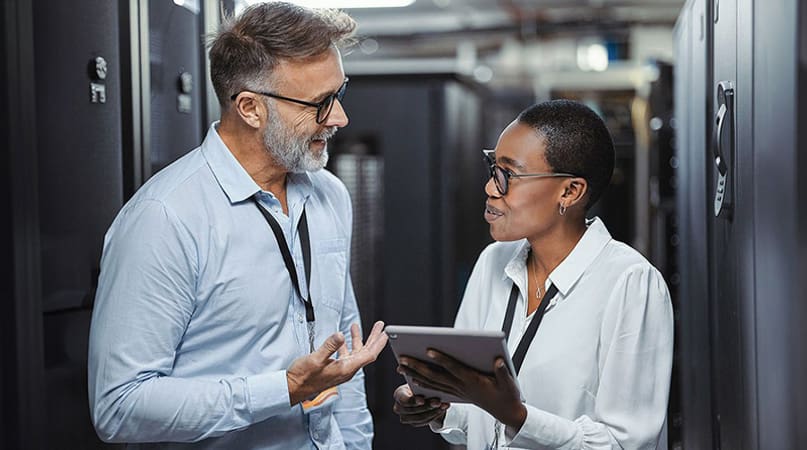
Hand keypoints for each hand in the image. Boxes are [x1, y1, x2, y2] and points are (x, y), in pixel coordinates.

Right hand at [287, 321, 387, 405]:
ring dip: (358, 339)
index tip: (385, 333)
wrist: (293, 388)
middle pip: (365, 352)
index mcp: (346, 369)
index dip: (378, 343)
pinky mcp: (334, 369)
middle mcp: (346, 370)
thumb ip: (329, 346)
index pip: (368, 355)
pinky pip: (345, 355)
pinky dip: (346, 344)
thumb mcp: (316, 359)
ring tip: (356, 326)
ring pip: (355, 353)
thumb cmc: (303, 377)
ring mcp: (340, 370)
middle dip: (373, 338)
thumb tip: (341, 335)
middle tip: (380, 326)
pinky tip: (342, 338)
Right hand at [392, 384, 448, 427]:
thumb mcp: (420, 383)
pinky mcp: (414, 423)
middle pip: (413, 410)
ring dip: (433, 412)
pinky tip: (442, 409)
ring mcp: (406, 417)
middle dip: (427, 406)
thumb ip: (421, 384)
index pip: (404, 400)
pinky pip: (425, 421)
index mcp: (399, 394)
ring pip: (420, 418)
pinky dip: (434, 415)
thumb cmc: (421, 385)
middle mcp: (399, 407)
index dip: (413, 401)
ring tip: (443, 405)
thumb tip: (426, 382)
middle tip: (438, 402)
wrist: (423, 393)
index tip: (422, 400)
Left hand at [398, 350, 525, 428]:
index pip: (453, 368)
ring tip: (401, 366)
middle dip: (418, 366)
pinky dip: (424, 384)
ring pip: (432, 382)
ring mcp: (457, 391)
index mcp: (473, 381)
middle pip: (436, 375)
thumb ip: (502, 371)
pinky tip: (413, 379)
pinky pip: (436, 389)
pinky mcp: (457, 393)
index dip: (441, 358)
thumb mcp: (509, 383)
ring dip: (415, 374)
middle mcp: (462, 386)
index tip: (428, 349)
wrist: (506, 411)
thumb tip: (497, 360)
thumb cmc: (507, 395)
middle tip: (402, 358)